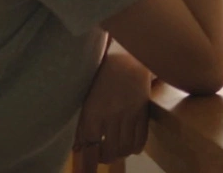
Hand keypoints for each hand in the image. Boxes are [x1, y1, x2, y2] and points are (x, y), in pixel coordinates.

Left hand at [74, 43, 152, 169]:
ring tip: (116, 151)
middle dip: (106, 158)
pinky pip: (140, 139)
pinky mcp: (143, 113)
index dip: (90, 161)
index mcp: (93, 112)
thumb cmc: (102, 80)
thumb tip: (79, 149)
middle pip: (110, 150)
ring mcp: (129, 114)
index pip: (91, 146)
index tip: (88, 168)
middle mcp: (111, 115)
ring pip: (126, 148)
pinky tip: (130, 146)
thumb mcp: (87, 101)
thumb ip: (83, 126)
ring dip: (120, 154)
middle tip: (103, 155)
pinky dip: (135, 148)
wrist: (128, 61)